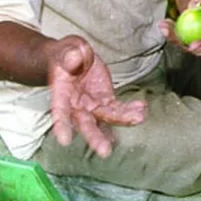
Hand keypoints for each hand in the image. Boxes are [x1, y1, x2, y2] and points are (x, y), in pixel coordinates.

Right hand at [47, 36, 146, 157]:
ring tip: (139, 118)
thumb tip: (73, 58)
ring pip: (106, 118)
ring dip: (122, 121)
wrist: (73, 58)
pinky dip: (130, 110)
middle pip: (85, 124)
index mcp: (61, 93)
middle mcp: (76, 105)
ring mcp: (92, 106)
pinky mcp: (105, 101)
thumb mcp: (66, 49)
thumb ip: (70, 55)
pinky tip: (142, 108)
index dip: (61, 125)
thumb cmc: (65, 54)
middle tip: (105, 151)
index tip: (64, 141)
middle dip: (95, 137)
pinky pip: (118, 108)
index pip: (59, 110)